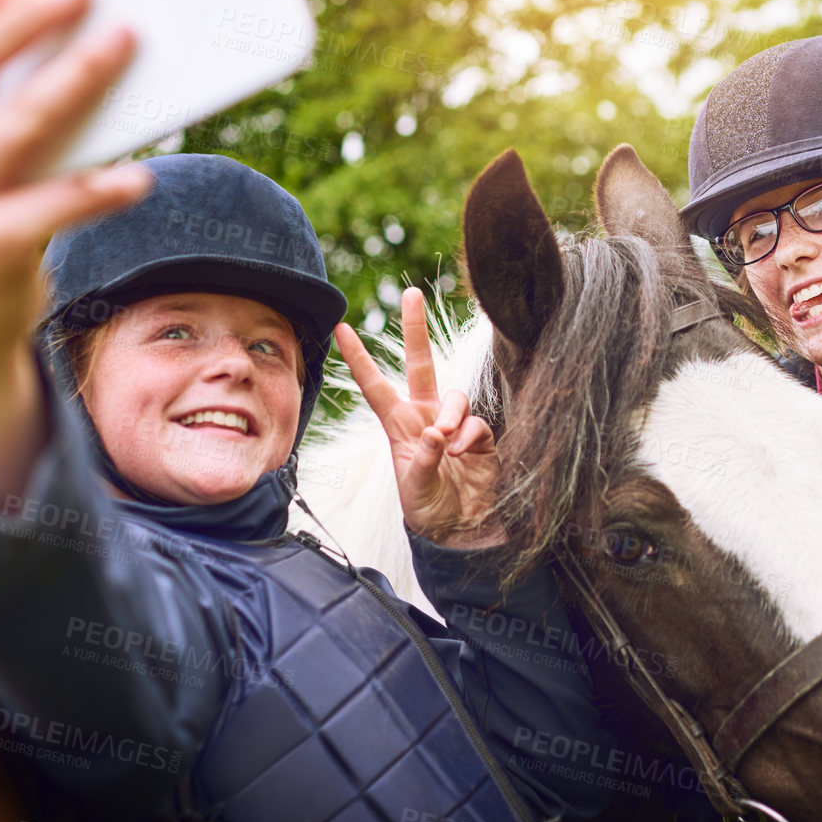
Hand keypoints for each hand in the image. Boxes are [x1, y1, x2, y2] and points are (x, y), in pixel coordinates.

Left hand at [335, 288, 506, 548]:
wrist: (460, 529)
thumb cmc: (427, 508)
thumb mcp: (414, 489)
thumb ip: (422, 461)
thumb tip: (436, 433)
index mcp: (399, 425)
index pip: (375, 385)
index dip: (359, 357)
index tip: (341, 327)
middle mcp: (426, 416)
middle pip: (421, 363)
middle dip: (416, 328)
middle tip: (411, 292)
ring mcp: (454, 423)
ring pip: (454, 396)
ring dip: (450, 414)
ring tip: (447, 441)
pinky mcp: (480, 436)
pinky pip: (476, 422)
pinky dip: (469, 436)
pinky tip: (463, 455)